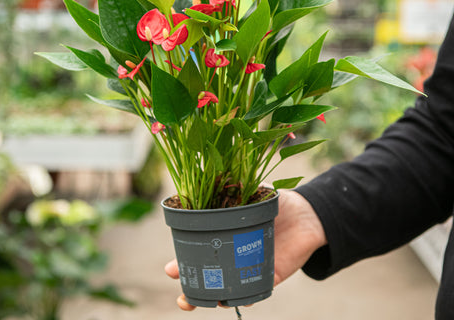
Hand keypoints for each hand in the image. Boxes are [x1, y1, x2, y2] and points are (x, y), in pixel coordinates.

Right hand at [164, 190, 326, 310]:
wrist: (307, 212)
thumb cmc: (276, 201)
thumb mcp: (252, 192)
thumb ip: (234, 188)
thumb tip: (214, 176)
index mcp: (226, 234)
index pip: (200, 250)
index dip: (184, 261)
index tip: (169, 270)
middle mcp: (235, 254)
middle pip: (210, 277)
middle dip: (193, 289)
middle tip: (182, 295)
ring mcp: (251, 267)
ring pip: (229, 289)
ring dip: (214, 298)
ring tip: (203, 302)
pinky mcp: (270, 274)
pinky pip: (256, 290)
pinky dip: (244, 297)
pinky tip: (233, 299)